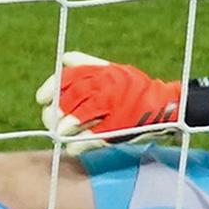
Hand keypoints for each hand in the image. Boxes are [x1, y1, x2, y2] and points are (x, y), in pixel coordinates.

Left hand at [35, 52, 181, 152]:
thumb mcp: (114, 70)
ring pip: (76, 119)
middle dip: (54, 112)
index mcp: (104, 73)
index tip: (41, 99)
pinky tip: (71, 148)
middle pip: (69, 100)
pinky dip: (77, 145)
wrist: (168, 107)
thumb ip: (88, 64)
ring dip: (63, 129)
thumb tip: (64, 59)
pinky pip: (90, 139)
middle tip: (49, 119)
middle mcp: (107, 88)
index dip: (51, 88)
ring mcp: (112, 110)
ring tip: (58, 133)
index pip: (69, 76)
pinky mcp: (117, 130)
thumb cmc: (136, 88)